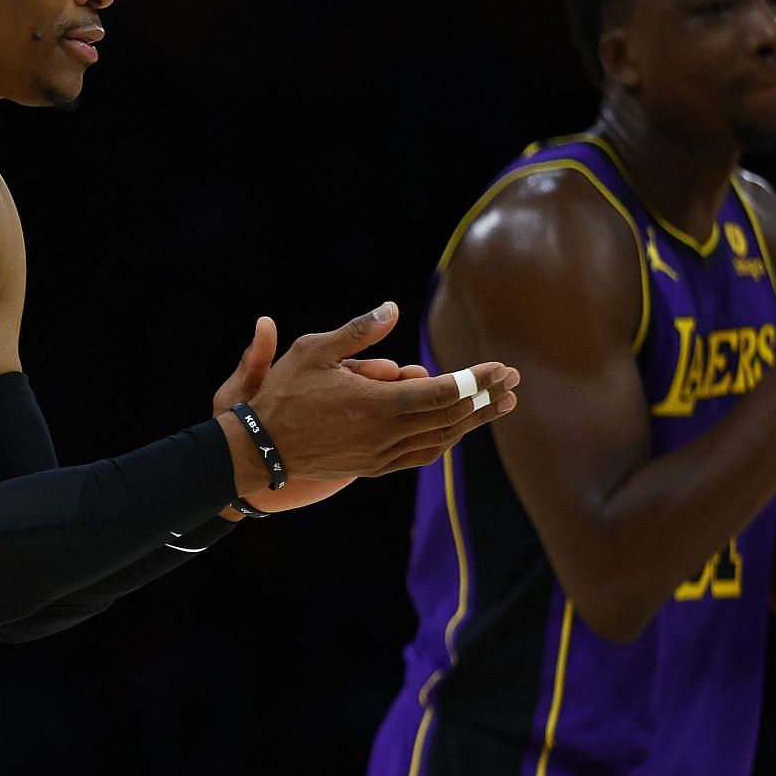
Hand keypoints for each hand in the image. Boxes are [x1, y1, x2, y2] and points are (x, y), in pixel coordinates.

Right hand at [214, 301, 519, 497]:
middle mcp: (387, 435)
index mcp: (378, 404)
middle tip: (514, 384)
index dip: (476, 380)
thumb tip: (392, 308)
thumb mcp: (314, 351)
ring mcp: (381, 455)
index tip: (502, 367)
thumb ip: (357, 331)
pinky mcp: (373, 466)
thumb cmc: (283, 395)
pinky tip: (456, 431)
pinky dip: (445, 441)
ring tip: (499, 408)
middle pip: (451, 418)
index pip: (443, 393)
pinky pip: (420, 455)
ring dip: (472, 423)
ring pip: (440, 440)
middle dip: (485, 399)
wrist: (260, 452)